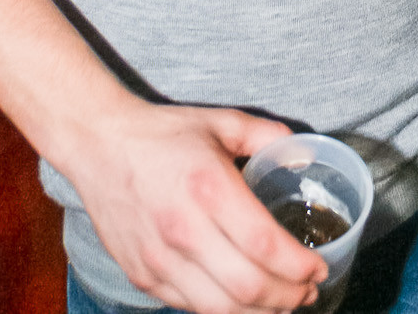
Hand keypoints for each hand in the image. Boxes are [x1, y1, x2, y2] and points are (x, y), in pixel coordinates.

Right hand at [69, 100, 326, 312]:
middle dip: (288, 298)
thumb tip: (302, 154)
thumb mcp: (221, 122)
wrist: (98, 145)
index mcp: (208, 188)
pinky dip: (223, 311)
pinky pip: (190, 307)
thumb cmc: (163, 133)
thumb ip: (267, 136)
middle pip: (247, 288)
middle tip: (308, 291)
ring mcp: (158, 259)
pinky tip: (242, 301)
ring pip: (219, 310)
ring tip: (283, 304)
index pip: (264, 246)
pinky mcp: (142, 275)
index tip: (319, 267)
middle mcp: (183, 230)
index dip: (298, 267)